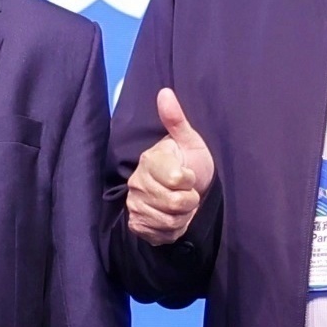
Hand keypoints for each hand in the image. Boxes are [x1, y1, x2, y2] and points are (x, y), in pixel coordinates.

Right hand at [126, 87, 217, 243]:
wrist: (189, 191)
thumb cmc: (191, 162)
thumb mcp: (189, 140)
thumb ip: (176, 119)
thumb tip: (165, 92)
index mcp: (150, 160)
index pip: (177, 179)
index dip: (190, 180)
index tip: (189, 175)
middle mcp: (137, 182)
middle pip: (174, 203)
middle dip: (189, 201)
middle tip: (189, 193)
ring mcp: (135, 204)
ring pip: (168, 220)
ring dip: (183, 216)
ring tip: (182, 206)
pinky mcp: (137, 224)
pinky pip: (159, 233)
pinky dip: (173, 230)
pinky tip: (174, 218)